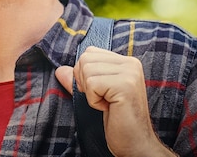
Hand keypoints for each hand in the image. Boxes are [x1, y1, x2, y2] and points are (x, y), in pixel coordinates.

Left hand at [55, 47, 176, 156]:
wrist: (135, 143)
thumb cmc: (118, 120)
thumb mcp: (96, 95)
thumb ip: (80, 80)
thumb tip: (60, 70)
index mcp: (126, 62)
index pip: (90, 52)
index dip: (85, 74)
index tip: (100, 92)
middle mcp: (130, 63)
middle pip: (85, 59)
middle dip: (85, 82)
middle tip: (103, 99)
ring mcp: (129, 73)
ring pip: (86, 70)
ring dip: (90, 93)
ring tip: (107, 103)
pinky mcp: (125, 85)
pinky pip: (92, 84)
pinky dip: (93, 100)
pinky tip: (108, 108)